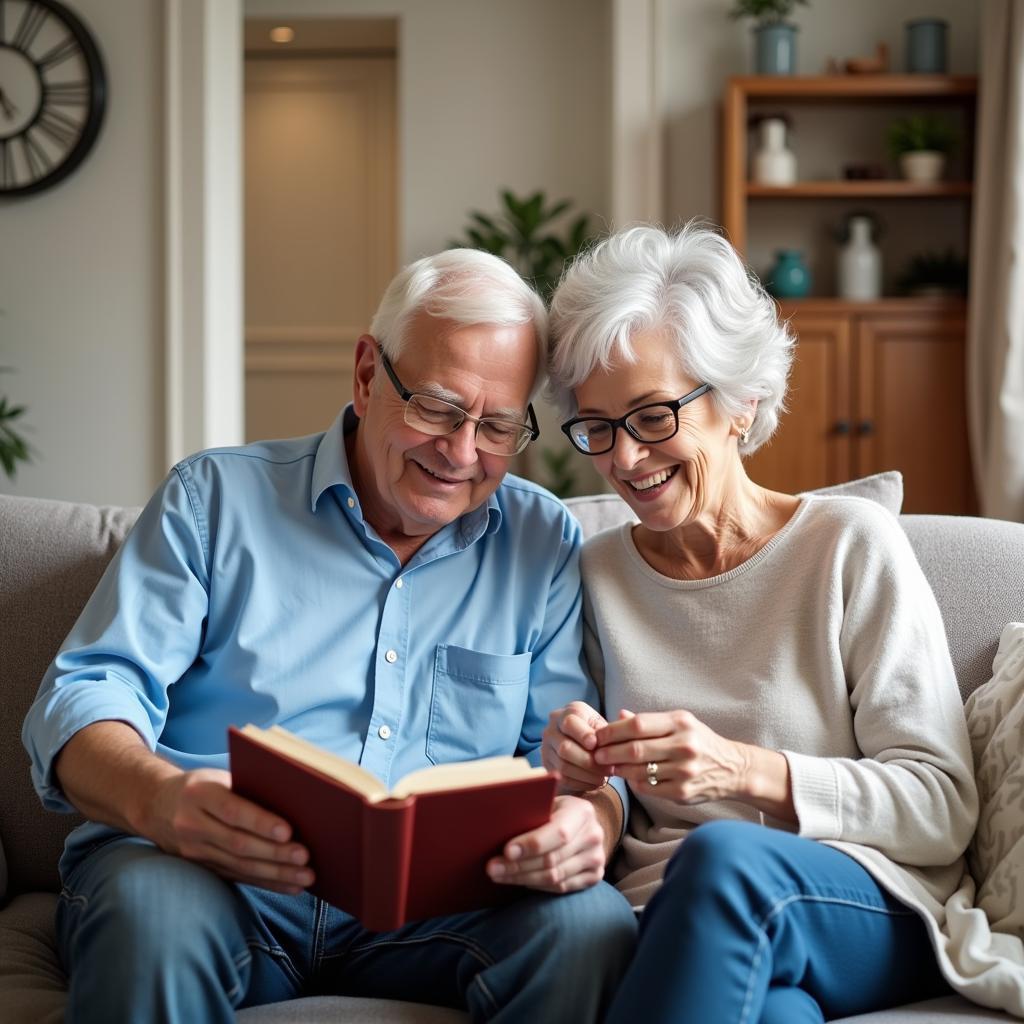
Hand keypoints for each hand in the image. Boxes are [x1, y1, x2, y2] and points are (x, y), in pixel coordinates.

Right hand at [144, 768, 313, 893]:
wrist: (155, 805)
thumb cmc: (201, 785)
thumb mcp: (216, 777)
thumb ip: (245, 788)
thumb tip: (292, 802)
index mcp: (199, 794)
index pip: (232, 810)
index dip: (260, 822)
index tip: (288, 831)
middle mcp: (192, 824)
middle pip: (238, 843)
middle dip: (274, 853)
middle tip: (305, 858)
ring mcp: (193, 850)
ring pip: (238, 865)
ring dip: (275, 874)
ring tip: (305, 877)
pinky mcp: (201, 867)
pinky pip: (236, 877)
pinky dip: (265, 882)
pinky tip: (290, 886)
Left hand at [486, 794, 605, 892]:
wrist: (582, 824)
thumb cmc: (555, 810)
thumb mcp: (548, 802)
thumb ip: (532, 812)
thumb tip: (499, 824)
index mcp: (582, 811)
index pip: (558, 833)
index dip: (532, 844)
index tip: (506, 851)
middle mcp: (594, 835)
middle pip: (552, 859)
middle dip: (518, 865)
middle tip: (492, 868)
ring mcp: (596, 858)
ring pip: (555, 877)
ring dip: (523, 878)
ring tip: (499, 876)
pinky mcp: (595, 876)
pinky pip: (562, 887)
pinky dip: (538, 886)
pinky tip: (520, 880)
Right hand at [541, 700, 609, 792]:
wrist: (580, 744)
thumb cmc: (595, 732)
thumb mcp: (602, 726)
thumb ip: (608, 731)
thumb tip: (613, 742)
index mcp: (567, 713)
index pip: (569, 722)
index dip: (583, 734)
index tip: (595, 745)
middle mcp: (552, 729)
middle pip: (564, 747)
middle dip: (589, 761)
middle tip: (608, 769)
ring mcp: (547, 748)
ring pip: (563, 765)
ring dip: (587, 774)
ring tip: (604, 777)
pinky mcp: (548, 766)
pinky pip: (563, 778)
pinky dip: (582, 783)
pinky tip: (595, 782)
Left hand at [593, 709, 750, 805]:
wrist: (733, 769)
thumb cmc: (699, 742)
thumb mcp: (680, 723)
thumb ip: (649, 721)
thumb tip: (619, 715)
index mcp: (680, 723)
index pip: (638, 725)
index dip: (613, 731)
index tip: (598, 736)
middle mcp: (684, 745)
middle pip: (635, 749)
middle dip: (610, 752)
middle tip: (596, 754)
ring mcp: (684, 770)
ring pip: (640, 771)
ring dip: (619, 769)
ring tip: (609, 766)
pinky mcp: (683, 792)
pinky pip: (649, 788)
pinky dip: (634, 783)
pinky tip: (629, 778)